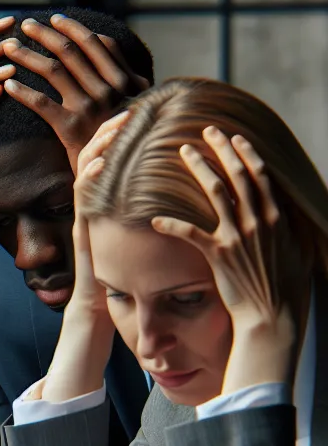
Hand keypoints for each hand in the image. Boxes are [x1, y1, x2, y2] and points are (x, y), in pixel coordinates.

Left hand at [2, 13, 149, 171]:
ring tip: (9, 47)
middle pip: (73, 51)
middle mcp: (110, 89)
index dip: (74, 29)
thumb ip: (119, 75)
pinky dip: (22, 91)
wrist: (117, 177)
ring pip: (54, 70)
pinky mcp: (70, 128)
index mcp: (126, 80)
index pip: (98, 43)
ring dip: (28, 54)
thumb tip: (101, 42)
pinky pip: (41, 102)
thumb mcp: (132, 103)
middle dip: (46, 34)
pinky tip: (6, 84)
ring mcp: (90, 107)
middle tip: (25, 25)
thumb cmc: (121, 140)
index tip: (54, 20)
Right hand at [40, 111, 129, 401]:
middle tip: (130, 109)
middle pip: (95, 155)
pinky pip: (81, 197)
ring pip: (86, 171)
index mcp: (104, 204)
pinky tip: (98, 162)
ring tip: (117, 127)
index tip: (141, 114)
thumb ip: (135, 218)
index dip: (122, 134)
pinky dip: (88, 177)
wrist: (92, 314)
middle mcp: (91, 207)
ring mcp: (83, 217)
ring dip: (100, 146)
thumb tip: (163, 192)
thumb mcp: (129, 242)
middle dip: (111, 130)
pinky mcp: (80, 231)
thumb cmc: (114, 281)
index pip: (109, 159)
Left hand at [153, 127, 309, 393]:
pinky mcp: (219, 255)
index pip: (260, 175)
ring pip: (215, 192)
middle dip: (220, 149)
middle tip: (205, 130)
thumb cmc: (283, 287)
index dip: (245, 153)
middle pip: (237, 174)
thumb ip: (280, 228)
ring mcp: (239, 235)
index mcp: (277, 216)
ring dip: (198, 168)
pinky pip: (191, 233)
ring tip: (182, 152)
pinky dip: (172, 224)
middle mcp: (259, 220)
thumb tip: (275, 214)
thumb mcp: (291, 250)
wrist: (274, 315)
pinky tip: (154, 217)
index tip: (233, 137)